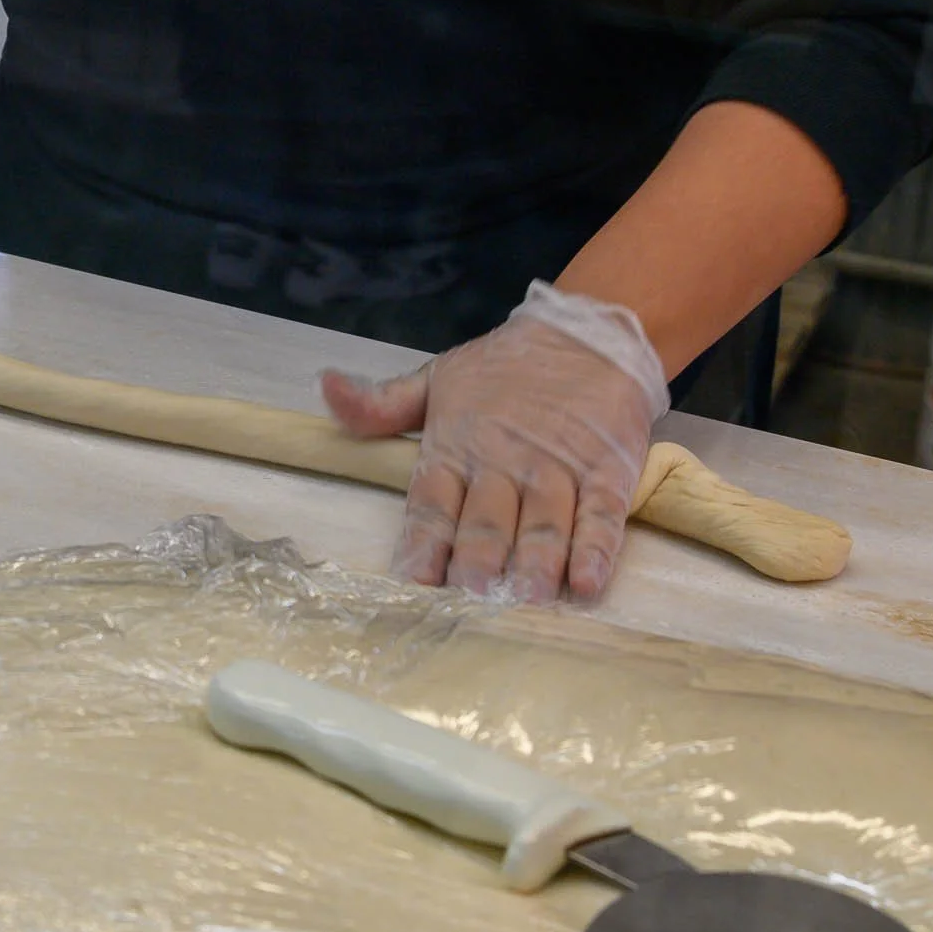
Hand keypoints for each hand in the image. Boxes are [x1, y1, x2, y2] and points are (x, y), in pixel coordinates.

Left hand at [320, 283, 669, 602]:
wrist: (587, 334)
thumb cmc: (504, 369)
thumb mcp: (435, 380)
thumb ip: (380, 405)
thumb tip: (324, 386)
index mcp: (456, 448)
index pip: (431, 502)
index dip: (423, 542)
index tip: (414, 579)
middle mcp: (504, 463)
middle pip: (487, 521)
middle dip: (478, 560)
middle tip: (472, 597)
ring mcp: (558, 468)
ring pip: (545, 522)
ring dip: (536, 562)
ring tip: (527, 596)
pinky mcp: (608, 470)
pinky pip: (603, 514)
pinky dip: (596, 548)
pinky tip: (587, 581)